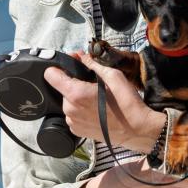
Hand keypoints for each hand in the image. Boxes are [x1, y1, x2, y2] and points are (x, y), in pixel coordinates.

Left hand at [43, 50, 159, 148]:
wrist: (137, 130)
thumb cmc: (127, 104)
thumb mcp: (113, 76)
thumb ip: (92, 64)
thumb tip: (81, 56)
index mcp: (76, 93)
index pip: (50, 75)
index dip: (60, 67)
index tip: (71, 66)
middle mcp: (70, 109)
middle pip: (62, 88)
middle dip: (74, 83)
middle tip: (93, 84)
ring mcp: (73, 122)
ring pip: (68, 102)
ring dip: (78, 97)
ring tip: (97, 99)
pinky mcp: (77, 131)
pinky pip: (73, 114)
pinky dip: (81, 110)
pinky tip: (96, 110)